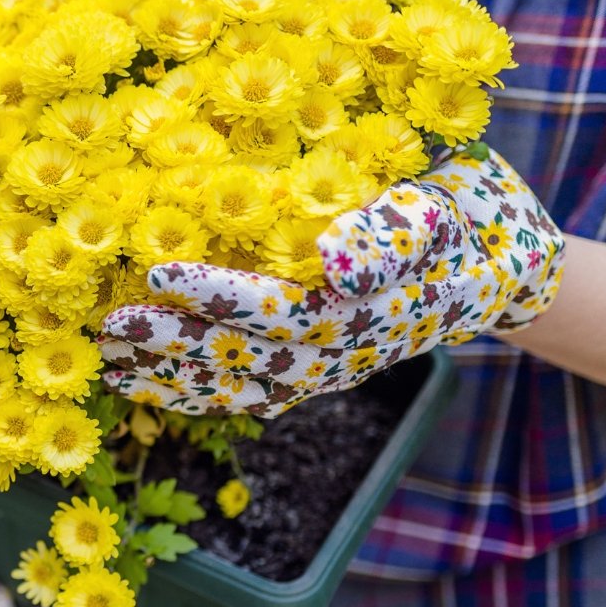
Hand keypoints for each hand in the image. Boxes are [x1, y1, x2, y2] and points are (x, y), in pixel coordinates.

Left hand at [98, 150, 565, 416]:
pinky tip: (146, 385)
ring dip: (170, 380)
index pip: (279, 310)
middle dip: (171, 343)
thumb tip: (336, 264)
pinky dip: (194, 395)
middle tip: (108, 324)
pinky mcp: (312, 376)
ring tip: (108, 364)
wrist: (497, 267)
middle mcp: (339, 352)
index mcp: (365, 309)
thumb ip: (392, 236)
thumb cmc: (465, 218)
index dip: (218, 296)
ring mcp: (323, 371)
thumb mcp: (441, 210)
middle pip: (243, 356)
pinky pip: (247, 396)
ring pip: (238, 388)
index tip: (159, 274)